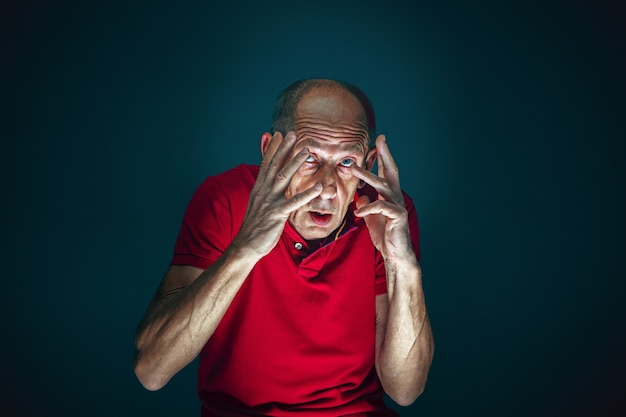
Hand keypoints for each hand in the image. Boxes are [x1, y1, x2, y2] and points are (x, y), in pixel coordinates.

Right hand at [232, 131, 321, 258]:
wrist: (246, 245)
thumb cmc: (255, 225)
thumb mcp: (258, 204)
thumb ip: (265, 190)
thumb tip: (268, 180)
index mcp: (259, 188)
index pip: (266, 164)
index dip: (273, 148)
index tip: (279, 134)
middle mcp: (263, 191)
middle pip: (275, 165)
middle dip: (284, 149)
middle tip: (293, 134)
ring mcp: (270, 202)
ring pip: (284, 177)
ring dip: (295, 163)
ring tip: (306, 150)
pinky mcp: (278, 214)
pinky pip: (294, 202)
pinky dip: (307, 194)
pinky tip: (319, 187)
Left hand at [351, 135, 413, 261]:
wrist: (395, 253)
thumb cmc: (384, 234)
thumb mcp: (371, 216)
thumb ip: (366, 204)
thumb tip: (359, 195)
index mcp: (389, 195)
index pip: (386, 172)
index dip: (382, 157)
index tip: (378, 142)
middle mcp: (395, 197)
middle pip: (391, 171)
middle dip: (385, 154)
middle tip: (380, 139)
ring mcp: (397, 205)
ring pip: (382, 186)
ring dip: (368, 176)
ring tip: (354, 169)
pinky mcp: (397, 216)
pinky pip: (380, 207)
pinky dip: (368, 208)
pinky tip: (358, 212)